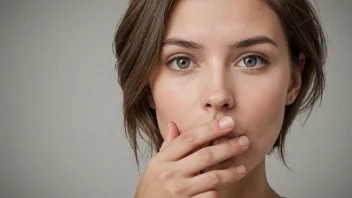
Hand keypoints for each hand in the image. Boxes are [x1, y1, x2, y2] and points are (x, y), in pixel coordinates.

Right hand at [134, 117, 249, 197]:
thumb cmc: (151, 190)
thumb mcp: (154, 167)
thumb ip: (167, 147)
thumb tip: (174, 124)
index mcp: (161, 160)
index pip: (189, 139)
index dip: (211, 128)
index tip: (228, 122)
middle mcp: (170, 174)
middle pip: (205, 155)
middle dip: (228, 147)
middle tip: (244, 141)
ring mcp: (179, 192)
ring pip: (213, 178)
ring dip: (230, 172)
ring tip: (242, 167)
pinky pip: (210, 196)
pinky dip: (217, 192)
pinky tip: (223, 188)